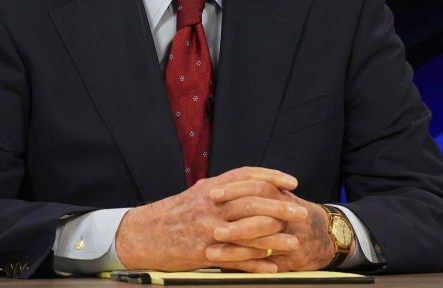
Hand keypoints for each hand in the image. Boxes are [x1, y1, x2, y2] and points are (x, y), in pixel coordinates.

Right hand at [114, 167, 308, 272]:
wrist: (142, 235)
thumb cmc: (172, 214)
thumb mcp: (196, 194)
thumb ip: (221, 190)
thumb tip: (247, 184)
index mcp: (210, 188)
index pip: (246, 176)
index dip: (271, 177)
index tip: (291, 182)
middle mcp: (210, 205)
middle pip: (252, 202)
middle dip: (280, 207)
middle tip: (300, 212)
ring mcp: (207, 229)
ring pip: (247, 231)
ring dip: (274, 238)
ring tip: (294, 242)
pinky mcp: (203, 253)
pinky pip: (235, 259)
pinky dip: (256, 264)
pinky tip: (272, 267)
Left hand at [208, 189, 338, 271]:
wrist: (325, 235)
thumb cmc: (292, 213)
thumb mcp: (278, 196)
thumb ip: (253, 189)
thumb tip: (215, 189)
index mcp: (281, 196)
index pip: (257, 185)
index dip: (234, 189)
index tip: (211, 193)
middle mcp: (287, 216)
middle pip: (259, 215)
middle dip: (232, 221)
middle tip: (209, 225)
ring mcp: (290, 239)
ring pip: (260, 244)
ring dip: (233, 250)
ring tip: (210, 251)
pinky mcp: (291, 261)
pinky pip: (266, 266)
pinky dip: (245, 268)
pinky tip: (226, 269)